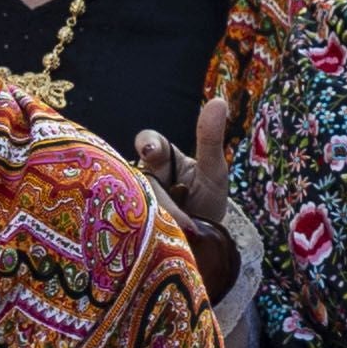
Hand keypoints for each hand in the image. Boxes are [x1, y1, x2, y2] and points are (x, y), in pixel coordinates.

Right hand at [137, 93, 240, 296]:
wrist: (206, 247)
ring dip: (155, 214)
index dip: (148, 143)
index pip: (150, 143)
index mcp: (162, 160)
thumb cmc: (207, 202)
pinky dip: (144, 232)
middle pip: (136, 174)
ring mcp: (134, 205)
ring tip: (180, 225)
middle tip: (158, 196)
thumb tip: (219, 101)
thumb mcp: (213, 172)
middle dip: (146, 184)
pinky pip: (127, 227)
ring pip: (133, 202)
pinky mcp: (131, 231)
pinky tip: (158, 239)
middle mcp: (144, 179)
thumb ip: (211, 139)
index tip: (150, 149)